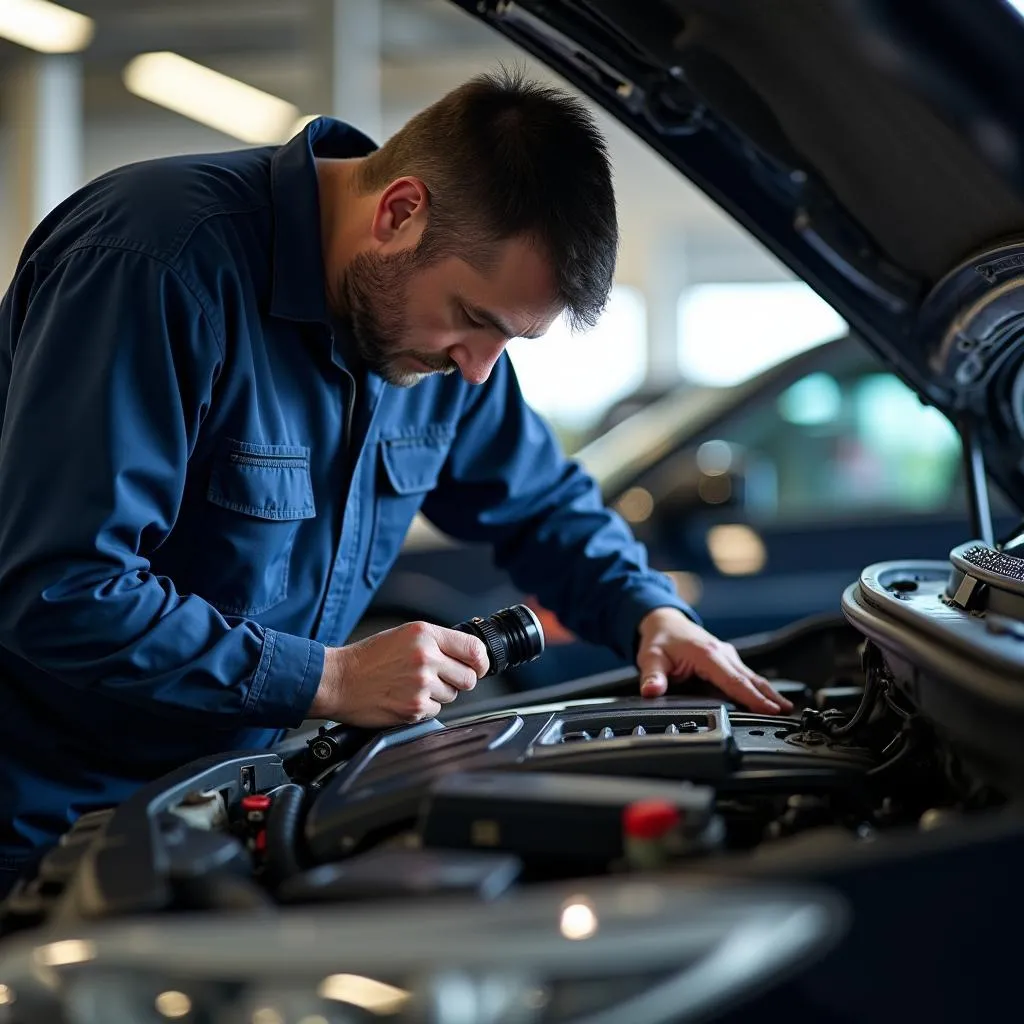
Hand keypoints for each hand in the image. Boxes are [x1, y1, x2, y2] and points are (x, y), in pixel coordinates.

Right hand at [310, 621, 488, 727]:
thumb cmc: (367, 659)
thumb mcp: (404, 635)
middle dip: (458, 680)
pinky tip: (405, 697)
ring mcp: (421, 684)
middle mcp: (426, 657)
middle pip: (469, 677)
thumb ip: (436, 642)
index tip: (479, 666)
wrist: (338, 680)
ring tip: (412, 685)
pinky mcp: (415, 708)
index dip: (480, 661)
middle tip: (437, 678)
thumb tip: (468, 655)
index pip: (473, 649)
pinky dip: (424, 708)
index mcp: (425, 635)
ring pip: (452, 696)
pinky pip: (436, 711)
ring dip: (438, 694)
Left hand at [636, 607, 793, 714]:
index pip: (733, 680)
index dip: (752, 697)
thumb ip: (652, 676)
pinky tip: (770, 698)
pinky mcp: (727, 658)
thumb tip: (652, 690)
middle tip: (787, 714)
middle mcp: (721, 653)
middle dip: (769, 697)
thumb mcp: (650, 658)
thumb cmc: (660, 639)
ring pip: (751, 675)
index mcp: (706, 654)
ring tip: (786, 709)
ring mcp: (726, 655)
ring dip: (768, 692)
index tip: (769, 710)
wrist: (664, 621)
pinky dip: (759, 686)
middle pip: (749, 678)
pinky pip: (745, 674)